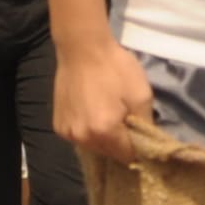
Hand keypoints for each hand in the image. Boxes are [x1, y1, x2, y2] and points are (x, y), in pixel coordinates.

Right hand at [54, 32, 155, 158]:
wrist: (82, 49)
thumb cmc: (115, 69)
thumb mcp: (142, 95)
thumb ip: (145, 124)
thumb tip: (146, 142)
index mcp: (104, 131)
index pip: (127, 155)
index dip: (139, 148)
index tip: (144, 137)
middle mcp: (82, 137)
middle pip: (109, 153)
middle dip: (121, 143)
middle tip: (128, 122)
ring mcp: (66, 133)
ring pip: (94, 146)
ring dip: (105, 138)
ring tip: (111, 116)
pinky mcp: (57, 125)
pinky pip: (80, 137)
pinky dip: (89, 131)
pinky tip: (95, 114)